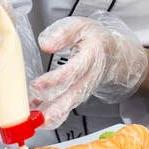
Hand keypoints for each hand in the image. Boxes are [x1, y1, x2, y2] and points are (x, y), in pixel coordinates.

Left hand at [30, 12, 147, 129]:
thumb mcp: (82, 27)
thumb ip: (64, 33)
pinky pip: (66, 108)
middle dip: (54, 108)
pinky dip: (51, 115)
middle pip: (73, 96)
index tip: (36, 85)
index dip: (55, 80)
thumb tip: (45, 44)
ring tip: (34, 121)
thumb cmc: (95, 39)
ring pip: (69, 106)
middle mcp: (89, 77)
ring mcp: (84, 89)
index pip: (73, 71)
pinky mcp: (78, 96)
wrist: (114, 54)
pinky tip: (36, 115)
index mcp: (91, 56)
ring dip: (51, 115)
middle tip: (37, 116)